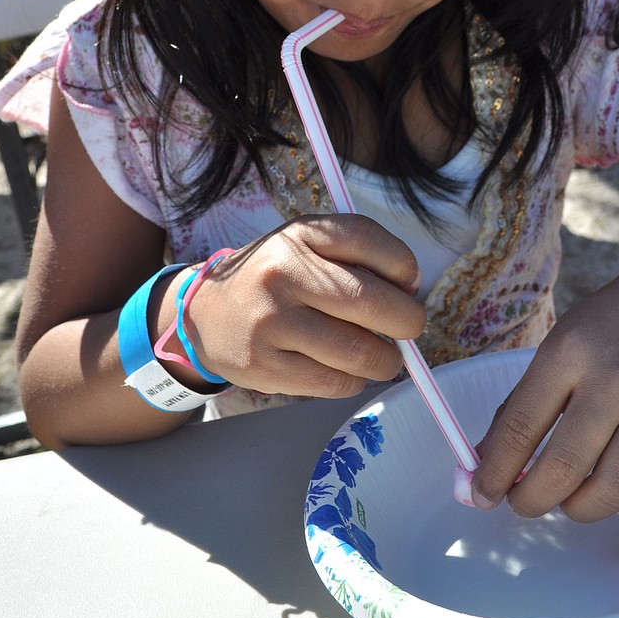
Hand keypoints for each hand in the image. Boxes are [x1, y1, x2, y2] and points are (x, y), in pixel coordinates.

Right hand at [179, 215, 425, 398]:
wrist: (207, 313)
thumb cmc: (278, 279)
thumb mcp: (308, 247)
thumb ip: (358, 256)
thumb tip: (411, 290)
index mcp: (300, 234)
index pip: (366, 238)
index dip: (403, 266)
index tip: (409, 284)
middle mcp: (283, 272)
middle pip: (370, 301)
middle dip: (407, 321)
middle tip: (409, 328)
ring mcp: (271, 322)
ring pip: (358, 351)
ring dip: (386, 360)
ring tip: (383, 356)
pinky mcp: (264, 366)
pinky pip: (335, 382)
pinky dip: (355, 381)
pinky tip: (348, 370)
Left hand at [470, 274, 618, 523]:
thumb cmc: (606, 332)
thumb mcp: (555, 349)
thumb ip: (521, 407)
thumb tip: (487, 469)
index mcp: (569, 353)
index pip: (521, 426)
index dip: (495, 472)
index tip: (482, 496)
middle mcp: (616, 379)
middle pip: (565, 466)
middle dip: (532, 500)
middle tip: (524, 503)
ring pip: (615, 489)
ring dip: (581, 509)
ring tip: (571, 499)